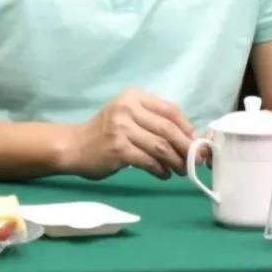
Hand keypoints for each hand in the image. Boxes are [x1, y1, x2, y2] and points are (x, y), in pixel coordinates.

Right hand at [60, 88, 196, 179]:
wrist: (74, 146)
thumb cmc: (105, 132)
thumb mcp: (128, 116)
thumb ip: (154, 121)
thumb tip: (189, 138)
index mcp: (134, 96)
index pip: (170, 110)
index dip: (187, 128)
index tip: (197, 143)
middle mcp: (128, 108)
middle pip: (168, 129)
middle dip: (186, 147)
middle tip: (196, 161)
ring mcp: (122, 128)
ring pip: (161, 147)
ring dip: (176, 162)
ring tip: (181, 171)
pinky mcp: (118, 149)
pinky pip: (148, 161)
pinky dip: (161, 170)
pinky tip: (164, 174)